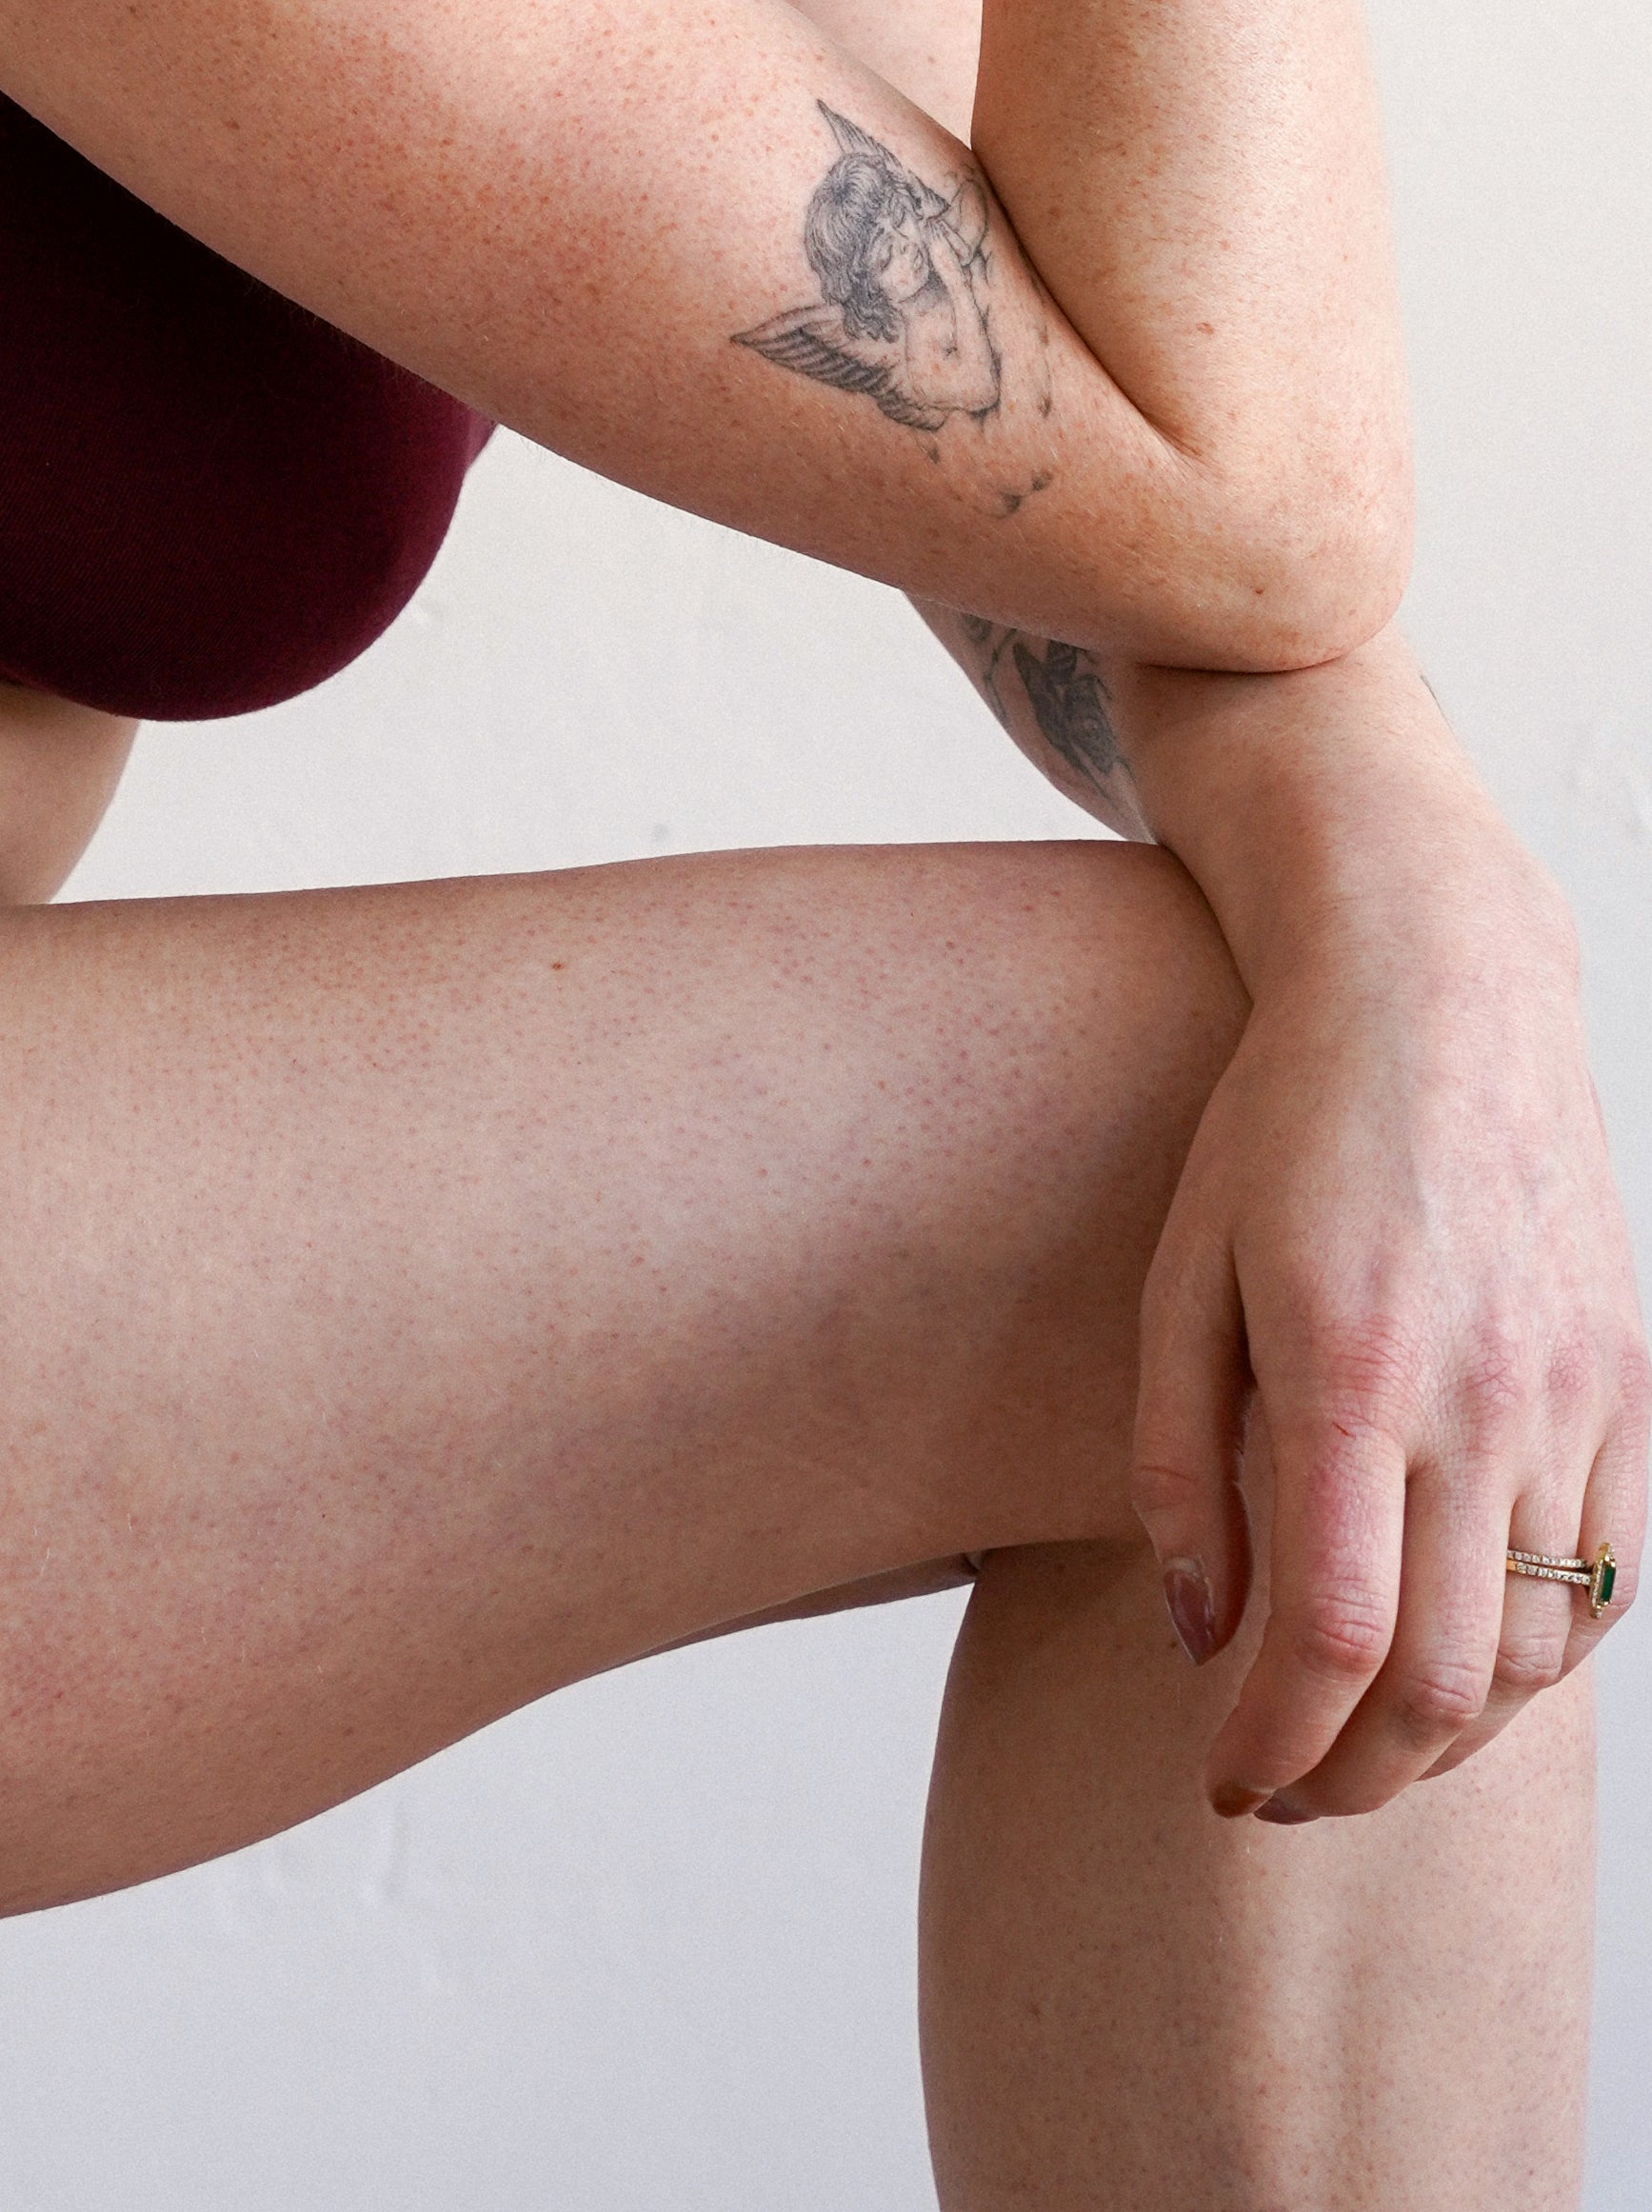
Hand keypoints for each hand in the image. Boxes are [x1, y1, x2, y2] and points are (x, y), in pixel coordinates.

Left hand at [1130, 853, 1645, 1817]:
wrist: (1438, 989)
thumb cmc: (1280, 1123)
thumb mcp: (1180, 1274)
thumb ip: (1175, 1467)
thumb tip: (1202, 1640)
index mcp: (1347, 1369)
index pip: (1332, 1639)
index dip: (1278, 1745)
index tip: (1224, 1785)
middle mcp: (1479, 1398)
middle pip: (1443, 1682)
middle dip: (1354, 1777)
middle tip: (1280, 1792)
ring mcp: (1575, 1397)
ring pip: (1535, 1652)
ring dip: (1448, 1737)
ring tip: (1361, 1740)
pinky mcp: (1632, 1387)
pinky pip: (1606, 1580)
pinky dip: (1536, 1659)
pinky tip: (1462, 1663)